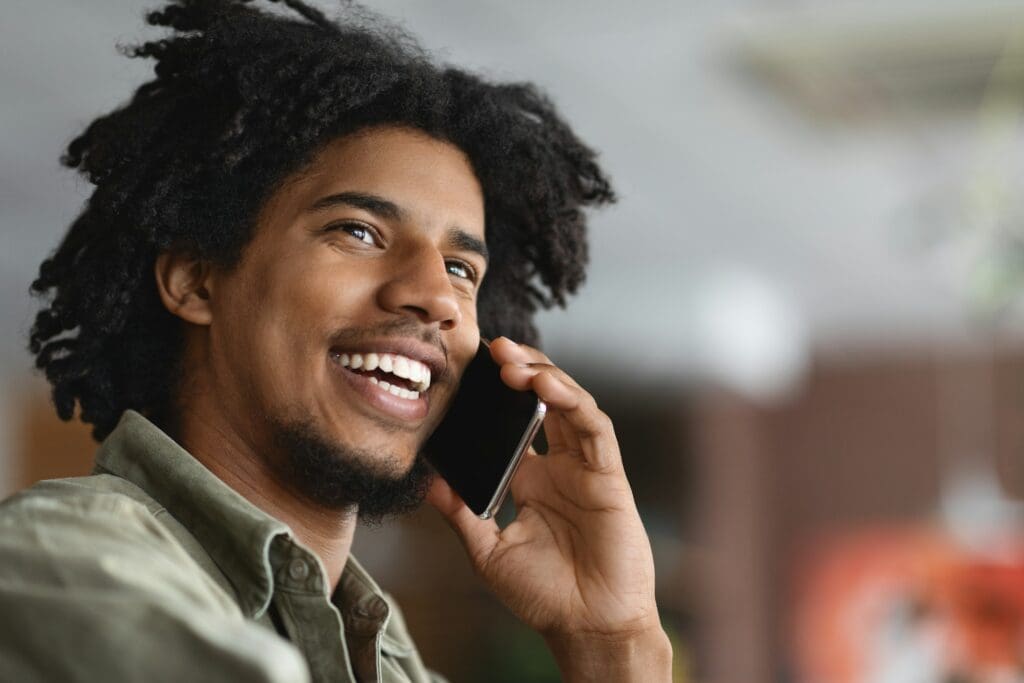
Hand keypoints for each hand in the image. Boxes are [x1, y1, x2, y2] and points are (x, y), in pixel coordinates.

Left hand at [427, 337, 670, 680]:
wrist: (586, 625)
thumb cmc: (543, 593)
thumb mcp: (487, 550)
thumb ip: (460, 513)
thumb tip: (426, 480)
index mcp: (531, 479)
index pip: (513, 423)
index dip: (496, 395)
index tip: (467, 370)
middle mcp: (559, 466)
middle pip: (543, 402)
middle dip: (521, 369)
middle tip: (492, 347)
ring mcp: (585, 467)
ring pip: (570, 404)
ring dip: (544, 376)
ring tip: (513, 361)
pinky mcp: (608, 475)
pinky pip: (593, 428)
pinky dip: (572, 402)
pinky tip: (547, 386)